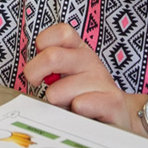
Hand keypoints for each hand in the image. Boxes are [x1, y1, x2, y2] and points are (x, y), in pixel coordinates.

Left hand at [24, 23, 140, 132]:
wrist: (117, 114)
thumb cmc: (82, 92)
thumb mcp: (64, 73)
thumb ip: (47, 66)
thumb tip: (30, 70)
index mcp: (77, 48)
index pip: (61, 32)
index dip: (43, 44)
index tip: (41, 62)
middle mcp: (90, 59)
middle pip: (52, 56)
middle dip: (34, 73)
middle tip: (37, 85)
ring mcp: (102, 79)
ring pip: (58, 91)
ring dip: (56, 102)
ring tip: (67, 105)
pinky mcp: (112, 102)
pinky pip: (80, 104)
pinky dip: (73, 111)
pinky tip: (80, 112)